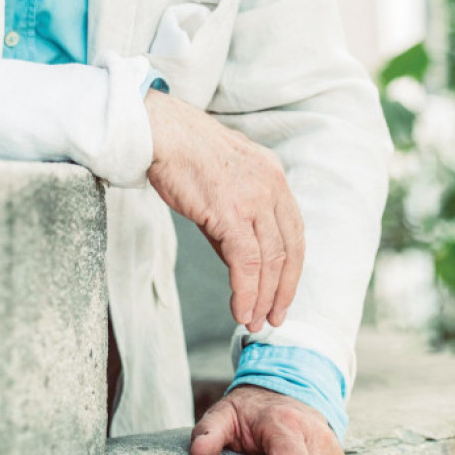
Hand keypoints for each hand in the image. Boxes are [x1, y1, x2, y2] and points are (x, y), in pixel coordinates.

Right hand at [145, 91, 304, 332]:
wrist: (160, 133)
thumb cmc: (182, 154)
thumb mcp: (222, 184)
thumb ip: (234, 221)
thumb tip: (238, 262)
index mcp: (274, 177)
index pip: (294, 232)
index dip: (291, 268)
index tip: (282, 294)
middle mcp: (273, 187)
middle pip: (289, 250)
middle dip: (283, 290)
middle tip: (273, 317)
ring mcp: (255, 199)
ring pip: (270, 261)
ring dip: (264, 297)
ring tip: (253, 321)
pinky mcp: (232, 213)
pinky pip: (247, 263)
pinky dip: (246, 291)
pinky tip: (240, 309)